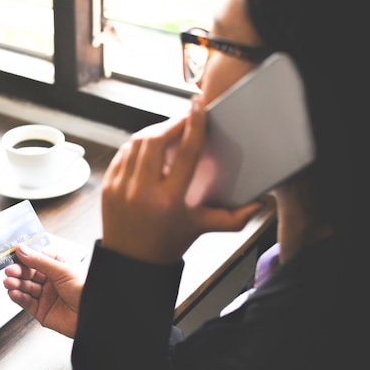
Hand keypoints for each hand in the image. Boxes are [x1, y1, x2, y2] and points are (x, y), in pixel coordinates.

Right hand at [3, 243, 84, 337]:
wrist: (93, 315)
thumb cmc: (86, 290)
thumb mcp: (62, 270)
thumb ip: (40, 261)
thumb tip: (23, 250)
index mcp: (58, 267)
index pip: (36, 258)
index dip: (24, 257)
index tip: (13, 254)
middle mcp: (51, 280)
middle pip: (28, 273)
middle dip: (18, 272)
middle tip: (9, 271)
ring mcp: (46, 296)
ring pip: (25, 287)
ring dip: (15, 284)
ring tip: (9, 282)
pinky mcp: (42, 311)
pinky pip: (26, 302)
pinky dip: (18, 297)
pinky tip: (13, 292)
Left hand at [101, 97, 263, 264]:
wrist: (131, 264)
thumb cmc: (167, 245)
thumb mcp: (201, 229)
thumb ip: (233, 217)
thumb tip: (261, 205)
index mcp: (169, 200)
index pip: (186, 152)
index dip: (194, 124)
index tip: (198, 106)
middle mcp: (142, 191)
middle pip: (156, 140)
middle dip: (172, 124)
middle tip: (184, 119)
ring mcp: (121, 188)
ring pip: (136, 143)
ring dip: (153, 132)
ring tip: (168, 131)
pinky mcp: (108, 186)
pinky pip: (122, 154)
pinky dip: (136, 145)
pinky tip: (147, 146)